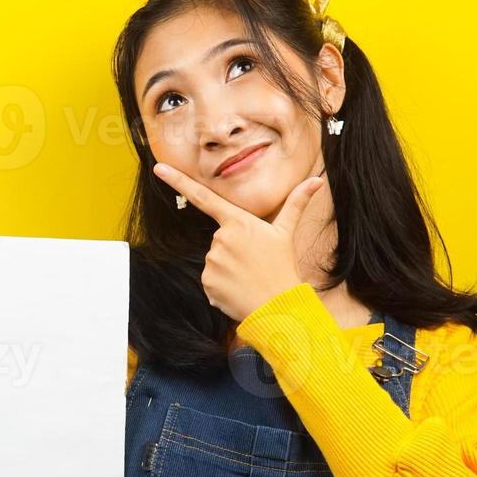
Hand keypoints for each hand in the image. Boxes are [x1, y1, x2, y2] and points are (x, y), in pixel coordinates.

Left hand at [150, 162, 325, 321]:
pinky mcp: (206, 283)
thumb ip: (296, 204)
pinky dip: (222, 286)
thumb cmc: (283, 266)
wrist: (278, 306)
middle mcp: (220, 239)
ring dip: (228, 269)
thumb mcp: (286, 233)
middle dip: (233, 250)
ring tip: (248, 277)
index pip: (203, 197)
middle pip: (219, 240)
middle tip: (254, 262)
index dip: (179, 181)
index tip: (158, 169)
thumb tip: (317, 181)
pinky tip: (239, 290)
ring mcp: (211, 262)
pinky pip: (211, 281)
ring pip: (215, 261)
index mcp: (237, 222)